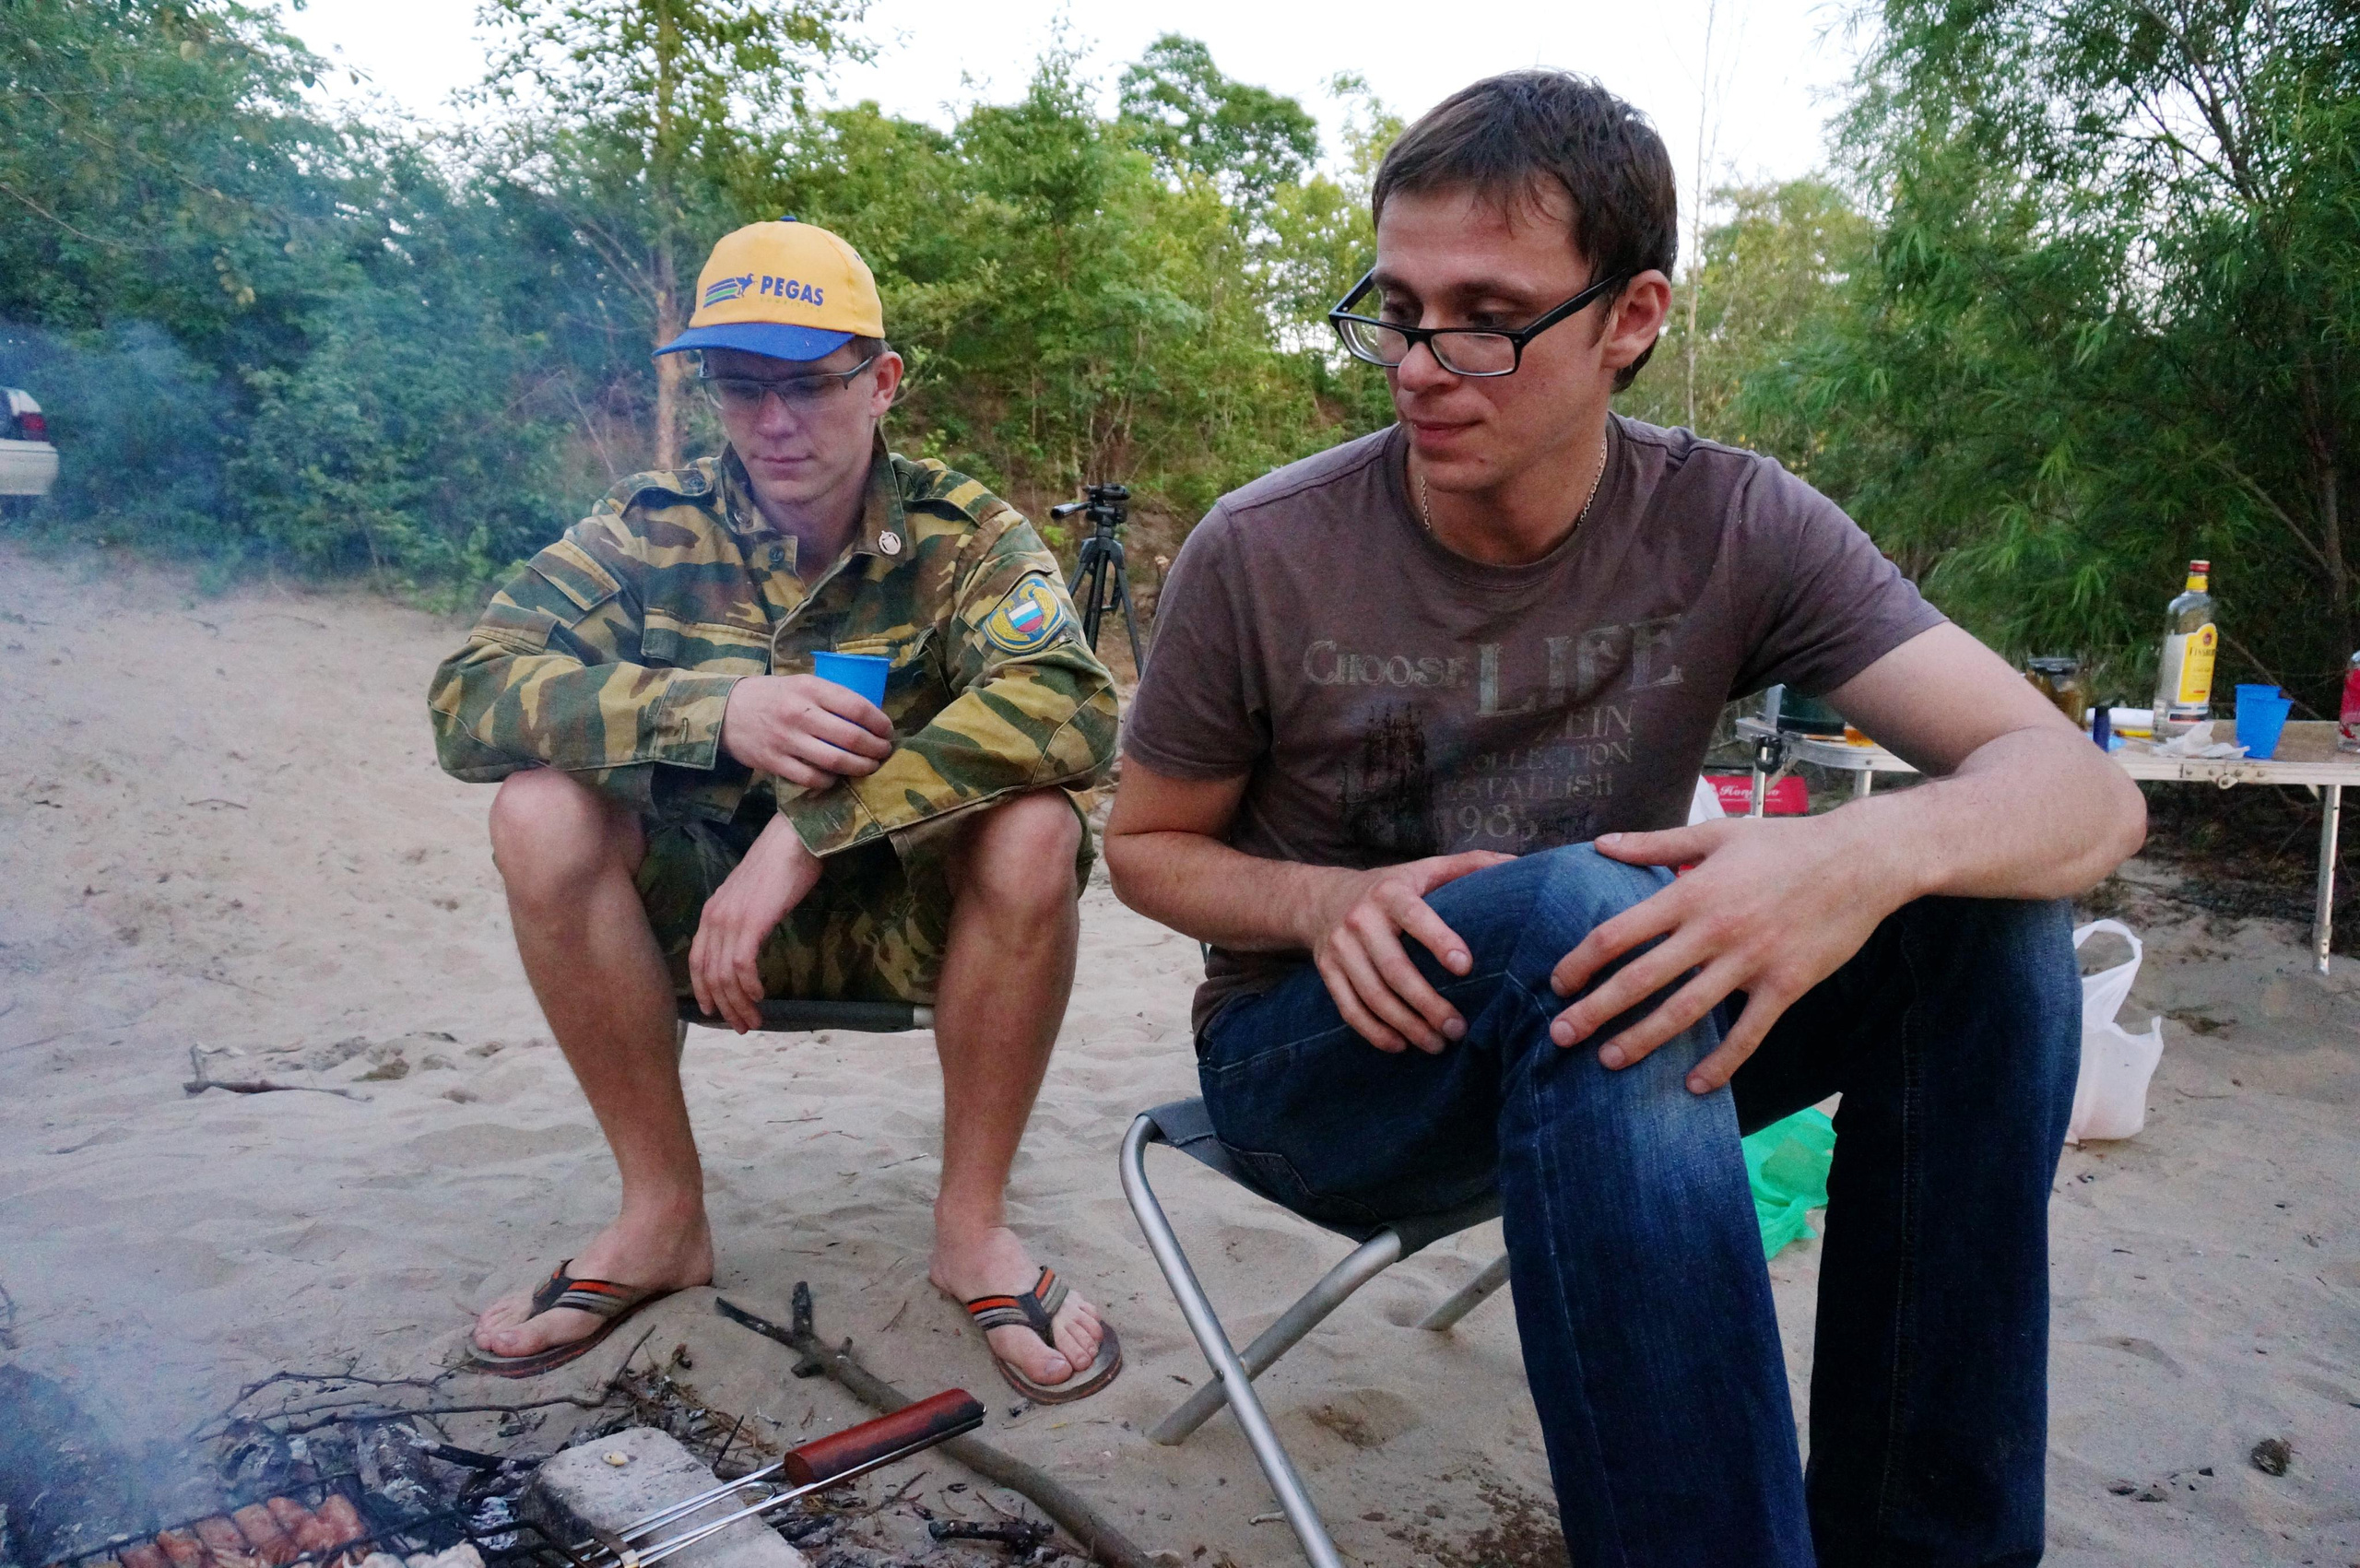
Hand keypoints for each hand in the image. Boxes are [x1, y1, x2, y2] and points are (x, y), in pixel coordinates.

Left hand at [689, 816, 824, 1031]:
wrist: (795, 837)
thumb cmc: (782, 863)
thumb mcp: (752, 895)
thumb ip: (744, 918)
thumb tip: (750, 942)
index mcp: (712, 912)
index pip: (697, 961)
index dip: (703, 991)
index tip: (716, 1012)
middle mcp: (714, 917)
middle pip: (710, 975)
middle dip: (725, 1007)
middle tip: (743, 1026)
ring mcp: (731, 919)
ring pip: (725, 976)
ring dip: (739, 1003)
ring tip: (754, 1019)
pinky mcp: (751, 921)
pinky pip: (742, 965)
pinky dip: (749, 986)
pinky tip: (761, 996)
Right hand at [721, 675, 892, 789]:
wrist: (726, 711)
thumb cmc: (773, 696)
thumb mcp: (801, 683)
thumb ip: (831, 695)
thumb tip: (871, 714)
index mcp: (810, 688)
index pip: (857, 707)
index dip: (879, 723)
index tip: (887, 730)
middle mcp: (799, 713)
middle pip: (851, 737)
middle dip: (876, 749)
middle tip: (884, 752)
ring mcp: (786, 739)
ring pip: (835, 761)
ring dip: (860, 768)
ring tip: (869, 767)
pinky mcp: (774, 762)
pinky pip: (811, 778)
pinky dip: (830, 780)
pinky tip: (837, 776)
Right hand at [1305, 850, 1515, 1053]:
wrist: (1322, 899)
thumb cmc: (1391, 888)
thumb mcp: (1424, 869)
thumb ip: (1468, 865)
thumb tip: (1518, 863)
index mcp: (1390, 892)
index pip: (1414, 916)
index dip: (1438, 940)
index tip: (1465, 967)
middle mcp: (1360, 919)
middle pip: (1394, 969)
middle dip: (1427, 1003)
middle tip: (1459, 1029)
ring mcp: (1340, 948)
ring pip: (1372, 995)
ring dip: (1406, 1025)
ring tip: (1437, 1045)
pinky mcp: (1327, 971)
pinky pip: (1349, 1008)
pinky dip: (1374, 1032)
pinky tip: (1400, 1045)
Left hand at [1547, 816, 1909, 1092]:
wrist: (1862, 860)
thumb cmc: (1786, 843)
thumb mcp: (1717, 834)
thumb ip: (1655, 844)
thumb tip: (1602, 844)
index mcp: (1691, 892)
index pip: (1619, 933)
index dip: (1581, 961)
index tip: (1557, 982)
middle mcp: (1713, 931)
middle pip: (1640, 978)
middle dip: (1595, 1011)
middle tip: (1560, 1036)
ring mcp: (1750, 962)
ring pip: (1685, 1011)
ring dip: (1643, 1040)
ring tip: (1609, 1061)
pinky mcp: (1786, 986)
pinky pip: (1748, 1034)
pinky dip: (1721, 1063)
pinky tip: (1694, 1085)